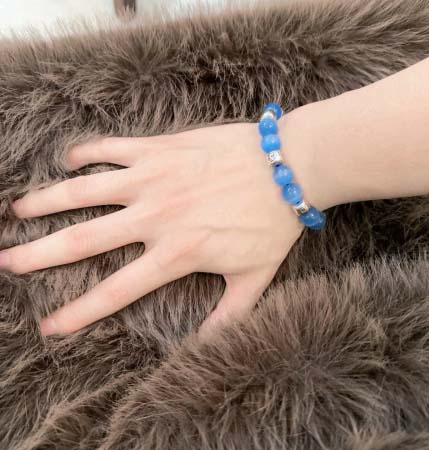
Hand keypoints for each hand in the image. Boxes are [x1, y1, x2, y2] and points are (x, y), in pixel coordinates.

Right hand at [1, 121, 302, 338]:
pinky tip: (68, 160)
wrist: (289, 167)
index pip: (117, 290)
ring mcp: (154, 178)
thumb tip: (204, 348)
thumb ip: (228, 317)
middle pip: (83, 239)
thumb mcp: (255, 279)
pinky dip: (84, 152)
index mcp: (176, 253)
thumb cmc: (273, 223)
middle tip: (6, 261)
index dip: (79, 312)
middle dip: (38, 254)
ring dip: (45, 200)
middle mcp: (155, 217)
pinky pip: (111, 147)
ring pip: (84, 189)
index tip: (48, 325)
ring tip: (17, 208)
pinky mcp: (161, 148)